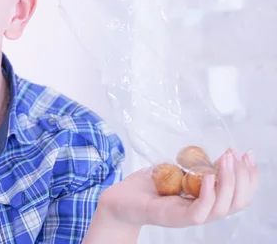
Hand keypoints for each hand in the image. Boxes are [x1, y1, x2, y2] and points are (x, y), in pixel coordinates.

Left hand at [99, 148, 259, 227]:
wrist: (119, 197)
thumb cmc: (147, 185)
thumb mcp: (176, 170)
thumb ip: (194, 165)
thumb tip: (213, 151)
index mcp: (205, 201)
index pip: (238, 195)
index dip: (249, 177)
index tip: (248, 155)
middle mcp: (201, 211)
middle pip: (236, 203)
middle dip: (243, 178)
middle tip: (237, 155)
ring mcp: (188, 216)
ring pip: (222, 208)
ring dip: (229, 183)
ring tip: (226, 160)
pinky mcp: (173, 217)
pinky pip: (199, 211)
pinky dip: (208, 195)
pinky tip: (209, 177)